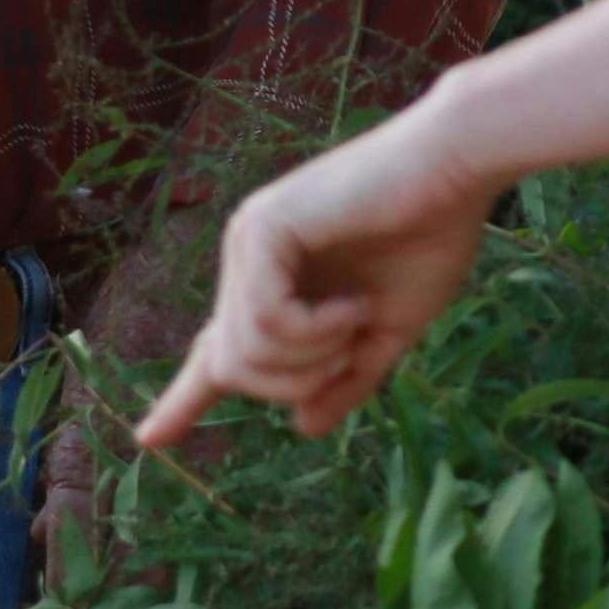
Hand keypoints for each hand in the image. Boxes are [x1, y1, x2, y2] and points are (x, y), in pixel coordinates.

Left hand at [130, 120, 499, 453]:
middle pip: (233, 366)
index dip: (184, 398)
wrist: (457, 169)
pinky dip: (312, 331)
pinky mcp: (261, 226)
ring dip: (311, 358)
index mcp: (274, 283)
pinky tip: (351, 305)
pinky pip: (262, 319)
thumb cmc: (431, 237)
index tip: (150, 438)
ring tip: (356, 317)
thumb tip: (302, 426)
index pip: (219, 348)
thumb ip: (346, 377)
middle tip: (351, 352)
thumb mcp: (388, 330)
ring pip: (243, 352)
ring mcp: (249, 240)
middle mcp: (248, 260)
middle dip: (295, 382)